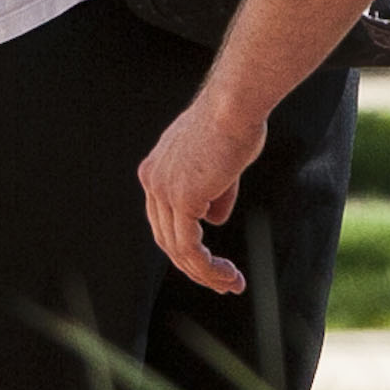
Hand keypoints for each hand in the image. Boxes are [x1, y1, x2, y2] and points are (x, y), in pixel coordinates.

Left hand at [140, 92, 266, 294]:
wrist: (236, 104)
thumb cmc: (236, 124)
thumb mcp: (221, 163)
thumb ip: (214, 192)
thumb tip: (213, 220)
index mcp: (156, 169)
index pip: (164, 218)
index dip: (187, 244)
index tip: (212, 263)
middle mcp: (152, 180)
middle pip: (166, 237)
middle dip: (195, 266)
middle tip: (223, 283)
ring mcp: (163, 190)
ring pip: (177, 248)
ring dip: (205, 273)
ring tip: (231, 284)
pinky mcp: (181, 198)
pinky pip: (189, 247)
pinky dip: (207, 267)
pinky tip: (227, 275)